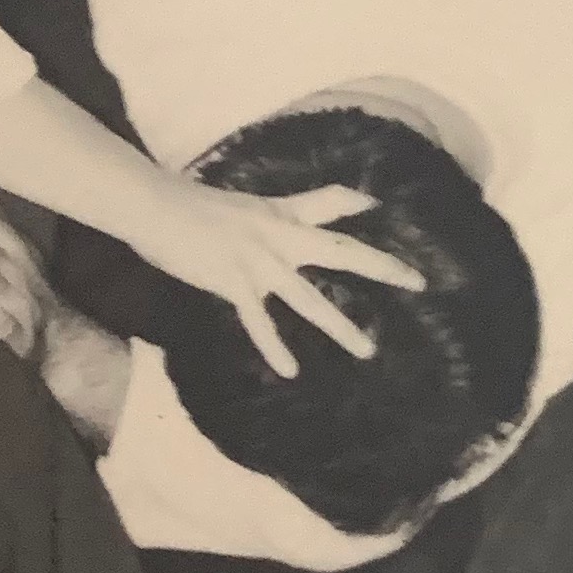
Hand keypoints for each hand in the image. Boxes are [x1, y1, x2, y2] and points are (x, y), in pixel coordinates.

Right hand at [142, 173, 421, 381]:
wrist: (155, 206)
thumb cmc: (186, 203)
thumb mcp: (235, 204)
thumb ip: (256, 215)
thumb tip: (257, 221)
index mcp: (279, 214)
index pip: (328, 202)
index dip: (355, 202)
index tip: (377, 205)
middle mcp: (279, 236)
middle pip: (342, 251)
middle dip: (382, 267)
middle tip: (417, 282)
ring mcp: (260, 261)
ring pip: (311, 299)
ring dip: (341, 327)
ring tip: (367, 350)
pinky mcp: (235, 282)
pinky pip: (260, 321)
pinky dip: (274, 347)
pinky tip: (289, 370)